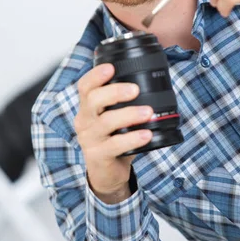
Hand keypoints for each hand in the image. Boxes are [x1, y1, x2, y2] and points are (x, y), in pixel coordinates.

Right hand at [74, 63, 152, 202]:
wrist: (107, 173)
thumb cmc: (114, 139)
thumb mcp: (114, 118)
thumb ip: (124, 102)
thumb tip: (154, 81)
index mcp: (87, 108)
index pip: (85, 86)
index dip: (95, 75)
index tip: (111, 67)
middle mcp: (84, 121)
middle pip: (92, 100)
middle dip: (114, 92)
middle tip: (135, 89)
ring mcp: (89, 139)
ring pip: (105, 122)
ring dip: (129, 115)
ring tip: (148, 112)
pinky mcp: (98, 156)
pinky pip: (115, 145)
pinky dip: (133, 138)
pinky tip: (146, 134)